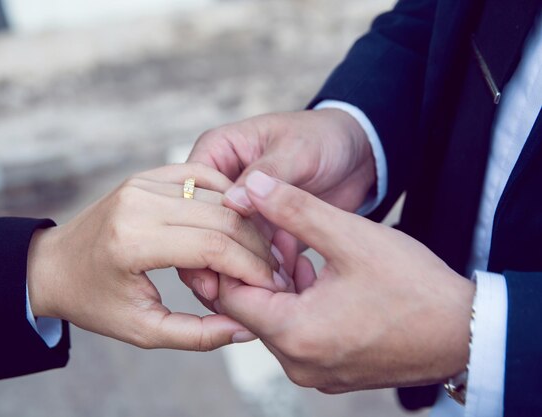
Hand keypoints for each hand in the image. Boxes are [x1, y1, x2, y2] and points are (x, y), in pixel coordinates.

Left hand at [26, 164, 285, 350]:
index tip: (273, 286)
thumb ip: (197, 334)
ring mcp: (143, 183)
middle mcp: (139, 203)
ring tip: (259, 253)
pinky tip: (238, 222)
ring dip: (246, 223)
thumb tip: (246, 328)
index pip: (214, 246)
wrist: (53, 265)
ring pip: (218, 194)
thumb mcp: (142, 330)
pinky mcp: (147, 175)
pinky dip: (227, 196)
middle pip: (223, 216)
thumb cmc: (94, 301)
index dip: (252, 267)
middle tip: (274, 272)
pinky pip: (202, 175)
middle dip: (257, 246)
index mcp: (133, 241)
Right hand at [184, 109, 375, 302]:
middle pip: (200, 225)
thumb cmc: (324, 138)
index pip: (190, 192)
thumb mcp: (296, 150)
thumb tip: (232, 204)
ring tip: (252, 295)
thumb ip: (267, 174)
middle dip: (212, 258)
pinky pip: (248, 257)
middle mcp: (222, 183)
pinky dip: (259, 274)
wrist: (359, 156)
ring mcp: (239, 210)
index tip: (207, 256)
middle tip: (220, 291)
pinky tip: (276, 288)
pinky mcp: (259, 231)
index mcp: (218, 152)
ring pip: (221, 247)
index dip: (195, 224)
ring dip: (235, 271)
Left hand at [218, 171, 475, 391]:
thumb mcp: (351, 237)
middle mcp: (298, 364)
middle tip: (272, 236)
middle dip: (257, 271)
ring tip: (298, 250)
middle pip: (250, 311)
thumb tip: (252, 186)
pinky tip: (316, 275)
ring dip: (279, 286)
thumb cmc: (414, 287)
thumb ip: (294, 209)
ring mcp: (316, 373)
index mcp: (296, 335)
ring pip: (274, 323)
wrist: (467, 332)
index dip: (230, 259)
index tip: (242, 230)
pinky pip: (297, 336)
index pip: (230, 296)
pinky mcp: (333, 372)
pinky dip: (298, 306)